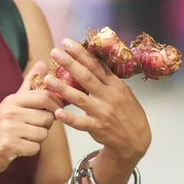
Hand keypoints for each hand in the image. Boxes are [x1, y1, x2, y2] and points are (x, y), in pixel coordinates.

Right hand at [0, 62, 62, 174]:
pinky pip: (35, 148)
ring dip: (37, 139)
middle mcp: (10, 112)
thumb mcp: (11, 103)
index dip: (56, 104)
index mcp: (12, 100)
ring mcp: (9, 129)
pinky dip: (30, 150)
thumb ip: (29, 85)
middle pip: (48, 117)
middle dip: (44, 125)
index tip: (55, 110)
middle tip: (31, 127)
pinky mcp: (9, 146)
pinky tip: (19, 147)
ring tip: (22, 137)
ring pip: (43, 134)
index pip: (45, 96)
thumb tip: (42, 64)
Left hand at [43, 38, 151, 164]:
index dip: (81, 53)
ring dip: (63, 88)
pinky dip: (69, 118)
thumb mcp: (124, 92)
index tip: (67, 43)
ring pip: (80, 98)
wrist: (135, 140)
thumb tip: (93, 61)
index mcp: (115, 85)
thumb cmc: (128, 113)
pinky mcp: (97, 128)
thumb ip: (108, 79)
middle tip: (55, 52)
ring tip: (48, 79)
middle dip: (70, 63)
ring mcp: (102, 113)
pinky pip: (81, 123)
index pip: (97, 65)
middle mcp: (109, 97)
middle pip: (87, 77)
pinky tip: (57, 112)